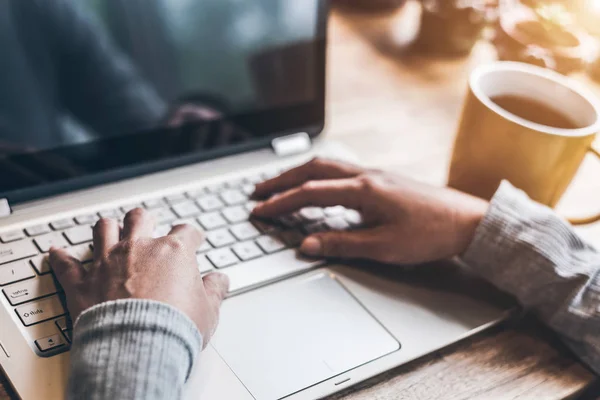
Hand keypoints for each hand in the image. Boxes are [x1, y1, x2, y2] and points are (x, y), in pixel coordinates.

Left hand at [49, 209, 228, 346]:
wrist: (138, 347)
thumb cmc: (174, 328)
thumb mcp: (208, 311)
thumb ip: (215, 291)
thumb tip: (221, 281)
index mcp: (173, 252)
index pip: (186, 232)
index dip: (192, 235)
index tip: (194, 240)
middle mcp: (139, 249)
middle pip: (141, 219)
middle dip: (145, 220)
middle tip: (148, 224)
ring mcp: (108, 262)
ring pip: (104, 229)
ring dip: (108, 228)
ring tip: (110, 230)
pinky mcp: (83, 282)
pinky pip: (66, 264)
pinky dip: (61, 258)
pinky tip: (56, 252)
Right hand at [252, 158, 488, 264]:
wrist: (468, 220)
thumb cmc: (431, 234)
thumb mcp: (385, 247)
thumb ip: (342, 244)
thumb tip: (306, 245)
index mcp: (363, 190)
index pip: (310, 192)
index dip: (280, 202)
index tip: (259, 211)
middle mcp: (366, 175)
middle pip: (312, 169)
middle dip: (281, 181)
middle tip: (258, 192)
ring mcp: (374, 174)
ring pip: (326, 166)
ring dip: (298, 175)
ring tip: (279, 187)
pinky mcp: (382, 179)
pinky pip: (340, 171)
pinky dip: (318, 176)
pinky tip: (317, 187)